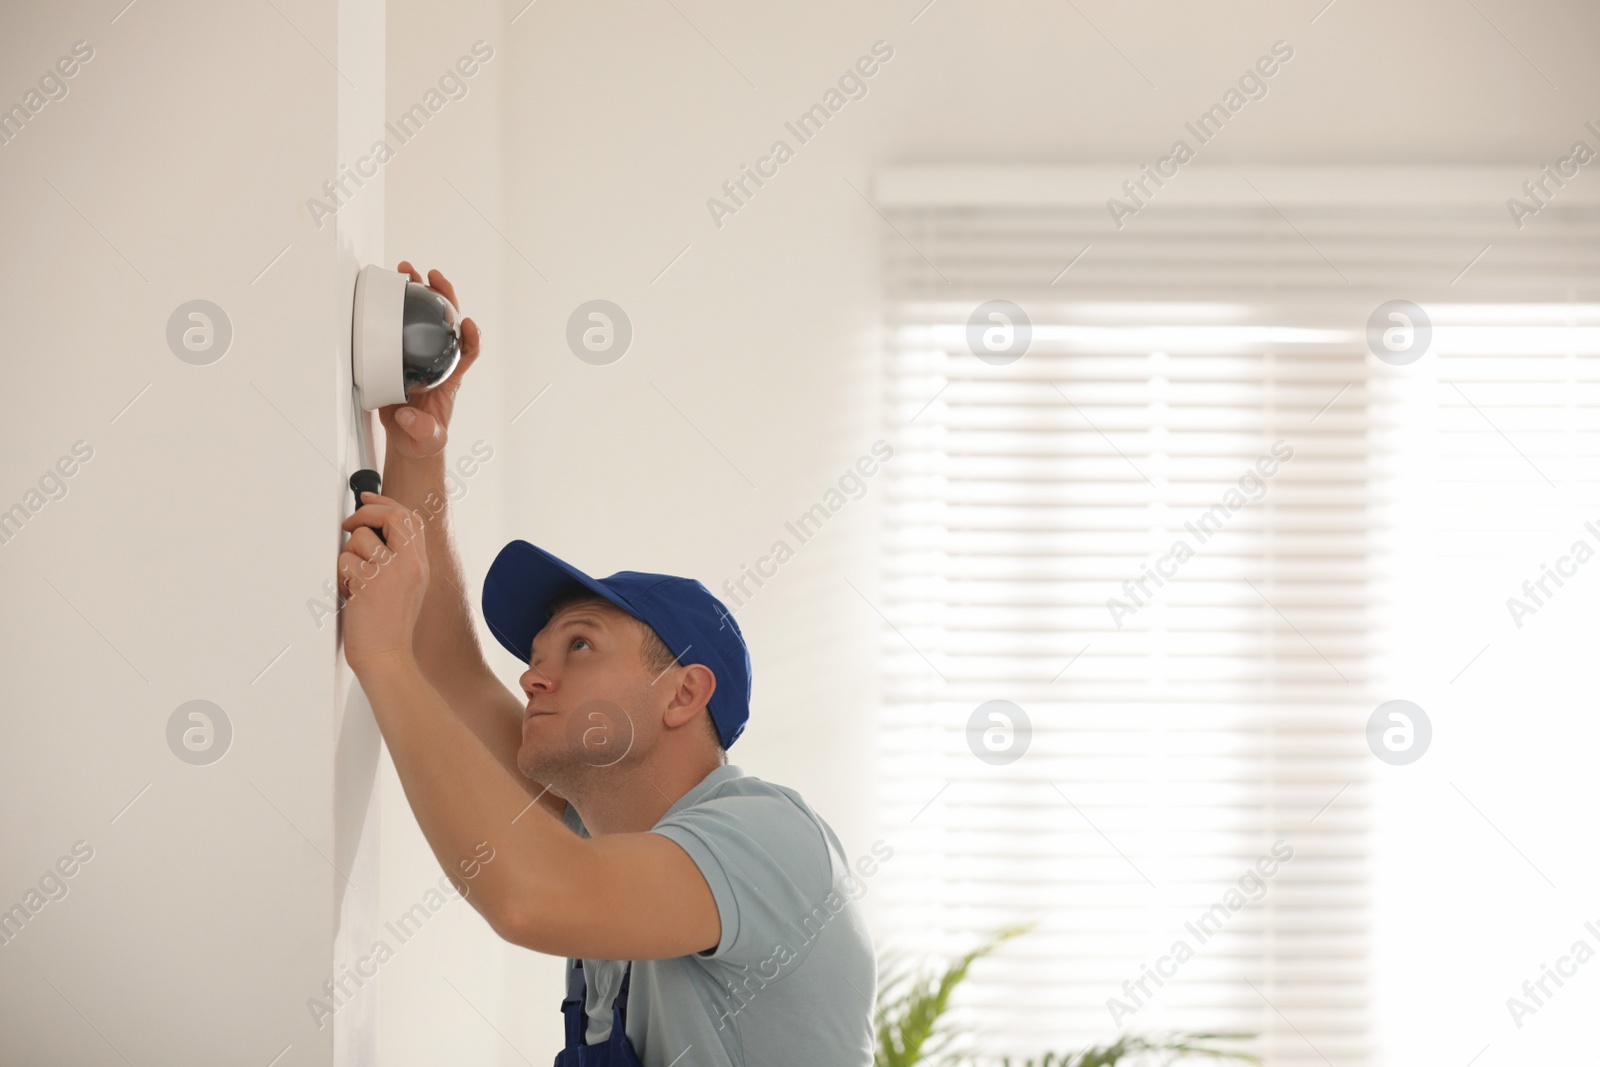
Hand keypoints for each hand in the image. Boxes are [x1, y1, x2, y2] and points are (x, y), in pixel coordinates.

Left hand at [338, 491, 429, 675]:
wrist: (386, 656)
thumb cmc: (388, 626)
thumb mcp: (405, 587)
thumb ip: (397, 558)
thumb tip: (371, 529)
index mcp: (419, 564)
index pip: (409, 518)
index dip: (385, 503)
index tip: (366, 498)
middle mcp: (410, 564)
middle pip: (391, 516)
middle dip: (364, 514)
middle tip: (349, 525)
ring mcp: (392, 572)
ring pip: (359, 539)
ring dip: (348, 558)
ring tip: (355, 582)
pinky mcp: (370, 582)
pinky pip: (345, 561)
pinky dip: (341, 577)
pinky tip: (350, 595)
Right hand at [380, 261, 481, 459]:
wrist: (407, 439)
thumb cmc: (422, 437)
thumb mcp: (427, 438)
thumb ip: (422, 430)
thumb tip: (410, 417)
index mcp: (450, 377)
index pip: (469, 352)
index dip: (472, 337)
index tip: (468, 324)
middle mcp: (438, 361)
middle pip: (448, 323)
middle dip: (444, 297)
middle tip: (432, 277)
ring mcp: (420, 356)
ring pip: (426, 318)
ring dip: (420, 293)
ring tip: (408, 272)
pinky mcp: (401, 356)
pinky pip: (402, 326)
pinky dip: (399, 307)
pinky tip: (390, 291)